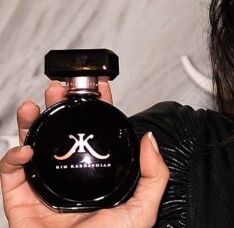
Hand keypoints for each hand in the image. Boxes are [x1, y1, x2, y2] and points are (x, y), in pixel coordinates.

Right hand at [1, 81, 168, 227]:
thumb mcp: (142, 211)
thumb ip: (154, 175)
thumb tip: (149, 139)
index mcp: (97, 177)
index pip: (95, 134)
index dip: (95, 109)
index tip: (98, 87)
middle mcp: (70, 178)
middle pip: (61, 133)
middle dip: (59, 106)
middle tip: (61, 88)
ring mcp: (43, 188)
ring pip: (32, 144)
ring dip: (31, 120)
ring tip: (35, 103)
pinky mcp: (18, 200)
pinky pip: (10, 171)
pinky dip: (12, 155)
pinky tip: (25, 150)